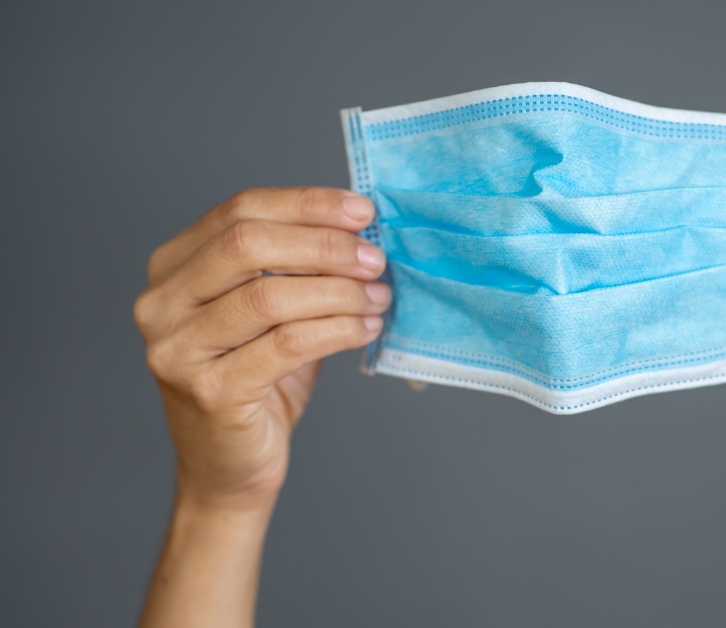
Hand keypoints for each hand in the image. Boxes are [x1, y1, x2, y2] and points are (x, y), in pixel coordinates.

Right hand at [133, 188, 389, 509]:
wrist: (230, 470)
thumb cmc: (257, 384)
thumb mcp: (271, 313)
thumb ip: (297, 268)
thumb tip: (361, 229)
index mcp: (172, 268)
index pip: (239, 211)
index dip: (306, 204)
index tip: (362, 211)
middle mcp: (161, 304)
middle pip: (248, 245)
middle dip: (324, 245)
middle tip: (374, 258)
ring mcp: (178, 350)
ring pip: (269, 296)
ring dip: (338, 291)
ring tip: (378, 297)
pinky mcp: (210, 391)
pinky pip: (287, 344)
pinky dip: (337, 330)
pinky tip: (366, 328)